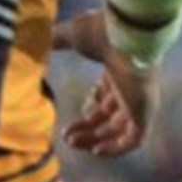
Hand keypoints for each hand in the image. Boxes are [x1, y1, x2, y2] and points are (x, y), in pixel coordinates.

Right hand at [51, 10, 158, 156]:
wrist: (126, 34)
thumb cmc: (103, 31)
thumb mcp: (73, 35)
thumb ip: (56, 38)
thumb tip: (36, 38)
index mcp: (120, 70)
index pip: (110, 97)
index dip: (93, 108)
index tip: (78, 110)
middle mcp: (132, 87)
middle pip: (112, 116)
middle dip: (89, 128)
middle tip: (67, 137)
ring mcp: (140, 100)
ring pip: (120, 130)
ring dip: (96, 140)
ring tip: (73, 142)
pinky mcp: (145, 111)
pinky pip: (135, 139)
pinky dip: (117, 148)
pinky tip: (96, 150)